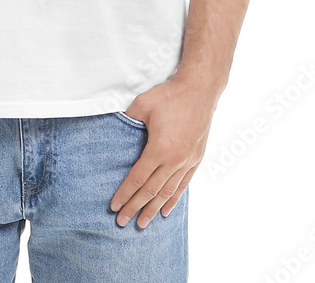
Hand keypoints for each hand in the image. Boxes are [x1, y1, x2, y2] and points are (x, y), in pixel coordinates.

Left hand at [110, 76, 217, 228]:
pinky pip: (183, 185)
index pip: (138, 178)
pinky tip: (165, 210)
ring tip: (143, 223)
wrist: (199, 90)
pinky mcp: (196, 158)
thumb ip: (127, 120)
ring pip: (168, 192)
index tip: (114, 207)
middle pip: (151, 191)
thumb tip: (114, 131)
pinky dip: (173, 199)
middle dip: (135, 208)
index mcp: (159, 149)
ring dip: (154, 209)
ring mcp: (187, 161)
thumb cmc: (169, 96)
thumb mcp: (142, 104)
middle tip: (122, 223)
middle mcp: (175, 160)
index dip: (125, 194)